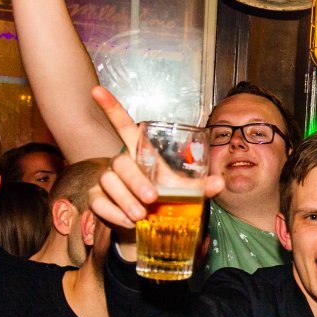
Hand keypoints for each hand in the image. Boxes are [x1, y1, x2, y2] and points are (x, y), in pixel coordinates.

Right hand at [86, 86, 223, 230]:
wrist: (149, 226)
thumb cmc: (166, 201)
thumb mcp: (185, 193)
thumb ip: (201, 187)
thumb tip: (218, 183)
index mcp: (141, 154)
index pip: (124, 127)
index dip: (112, 108)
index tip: (97, 90)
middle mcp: (122, 164)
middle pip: (120, 161)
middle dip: (135, 180)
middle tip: (152, 198)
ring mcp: (108, 180)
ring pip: (109, 182)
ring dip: (125, 199)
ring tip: (141, 215)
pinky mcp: (98, 199)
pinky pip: (99, 202)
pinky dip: (114, 213)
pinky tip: (129, 222)